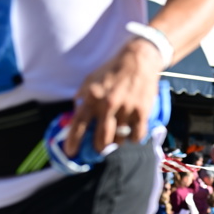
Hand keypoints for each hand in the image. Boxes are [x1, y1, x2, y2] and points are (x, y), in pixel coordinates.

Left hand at [65, 38, 161, 155]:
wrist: (139, 60)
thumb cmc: (113, 70)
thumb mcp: (91, 80)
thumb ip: (82, 97)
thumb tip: (76, 114)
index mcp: (92, 97)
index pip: (79, 124)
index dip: (74, 141)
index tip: (71, 152)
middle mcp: (107, 105)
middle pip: (102, 139)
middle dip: (100, 147)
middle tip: (100, 147)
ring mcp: (126, 109)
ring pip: (120, 139)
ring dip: (118, 141)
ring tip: (119, 134)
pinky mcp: (141, 112)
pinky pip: (136, 135)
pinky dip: (133, 138)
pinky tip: (132, 132)